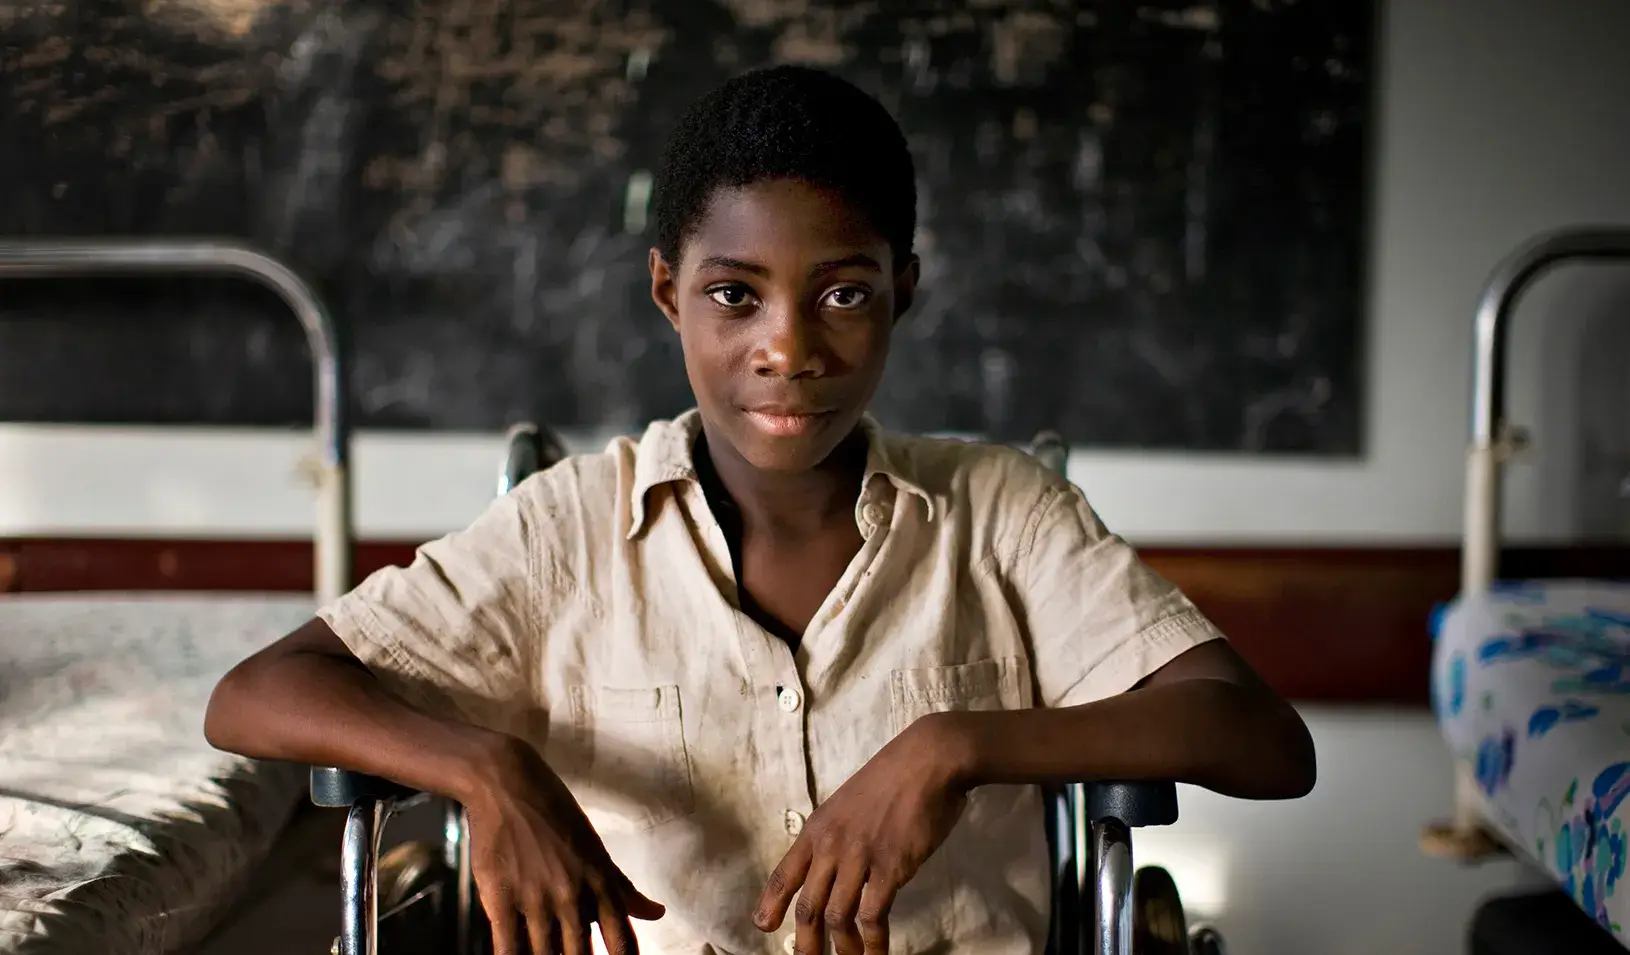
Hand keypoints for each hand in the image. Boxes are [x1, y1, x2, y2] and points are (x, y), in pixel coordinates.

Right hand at [461, 736, 664, 954]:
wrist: (508, 784)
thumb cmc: (557, 814)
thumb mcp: (596, 849)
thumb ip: (624, 889)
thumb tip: (656, 914)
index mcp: (601, 884)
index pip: (622, 941)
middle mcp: (573, 897)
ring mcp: (536, 900)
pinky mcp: (500, 900)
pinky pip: (508, 949)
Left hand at [753, 716, 971, 954]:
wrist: (928, 759)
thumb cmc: (894, 777)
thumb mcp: (850, 802)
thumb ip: (839, 833)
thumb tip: (838, 864)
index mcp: (818, 827)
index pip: (785, 873)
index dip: (770, 903)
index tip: (763, 926)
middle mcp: (831, 845)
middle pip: (807, 906)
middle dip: (805, 943)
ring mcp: (859, 857)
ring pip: (837, 917)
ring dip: (843, 947)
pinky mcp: (890, 867)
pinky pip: (873, 914)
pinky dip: (873, 940)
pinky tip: (877, 950)